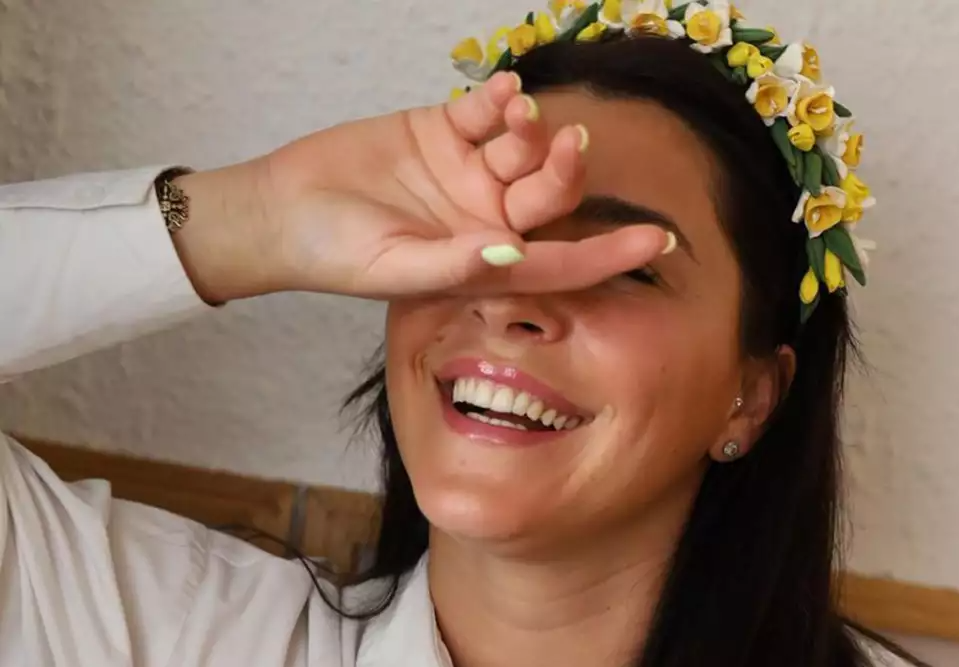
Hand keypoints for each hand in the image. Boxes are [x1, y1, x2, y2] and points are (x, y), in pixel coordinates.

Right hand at [171, 72, 672, 304]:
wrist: (281, 209)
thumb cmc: (334, 254)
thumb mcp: (394, 268)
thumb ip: (455, 264)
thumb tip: (512, 254)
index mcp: (486, 263)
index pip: (561, 262)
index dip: (610, 253)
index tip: (659, 239)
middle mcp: (487, 219)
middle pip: (550, 196)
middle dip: (566, 169)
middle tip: (569, 140)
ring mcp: (468, 174)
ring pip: (524, 147)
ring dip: (530, 127)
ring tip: (515, 110)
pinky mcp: (443, 132)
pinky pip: (485, 113)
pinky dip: (498, 99)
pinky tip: (500, 89)